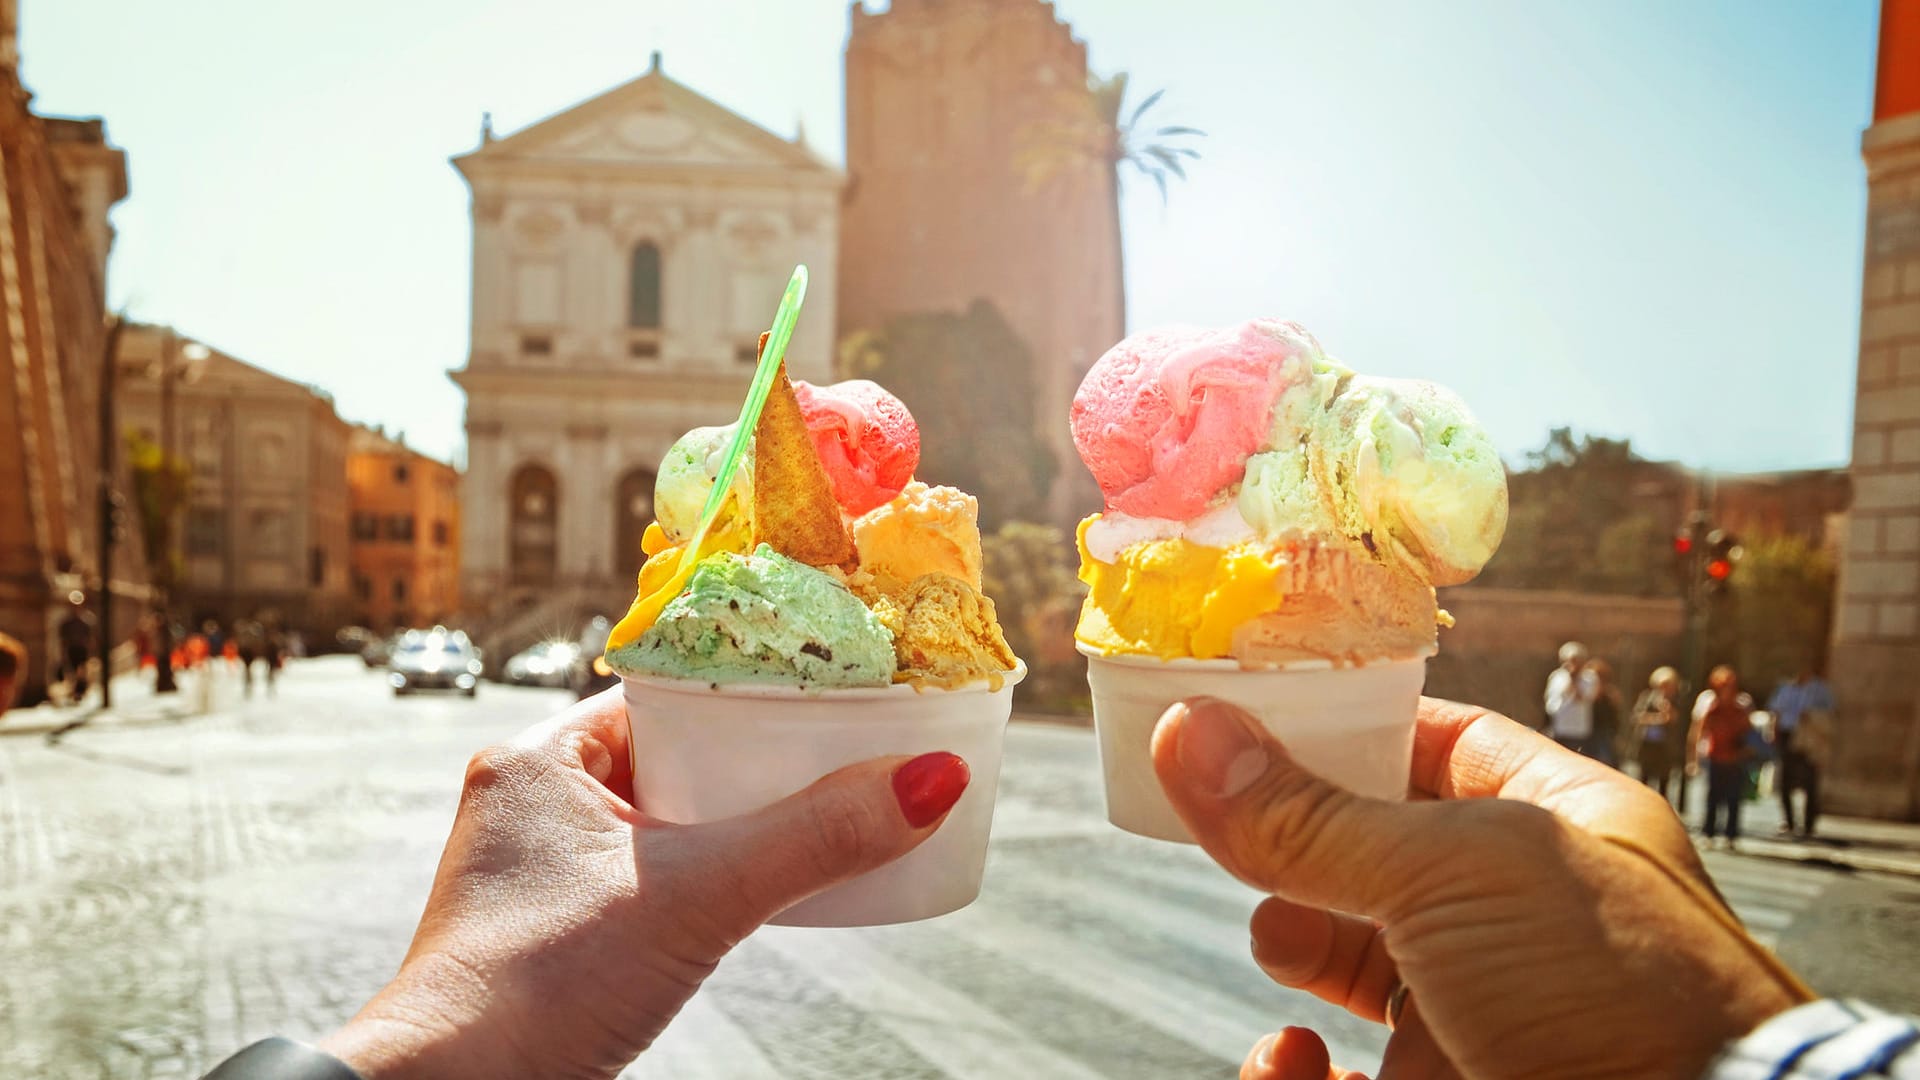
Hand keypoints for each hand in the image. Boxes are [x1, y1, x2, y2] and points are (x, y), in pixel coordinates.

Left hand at [318, 688, 968, 1078]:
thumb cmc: (542, 986)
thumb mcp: (701, 895)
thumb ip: (818, 836)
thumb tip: (934, 778)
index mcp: (541, 758)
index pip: (666, 689)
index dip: (750, 685)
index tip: (826, 685)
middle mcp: (531, 801)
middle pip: (675, 752)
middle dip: (756, 758)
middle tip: (839, 751)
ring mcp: (538, 868)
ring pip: (665, 816)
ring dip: (734, 819)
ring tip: (816, 814)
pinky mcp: (554, 928)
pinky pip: (651, 872)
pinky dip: (707, 872)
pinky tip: (755, 888)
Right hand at [1152, 696, 1807, 1079]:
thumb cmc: (1612, 992)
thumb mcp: (1453, 872)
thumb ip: (1311, 815)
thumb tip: (1186, 731)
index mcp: (1556, 824)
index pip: (1434, 742)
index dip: (1343, 724)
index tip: (1245, 712)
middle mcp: (1517, 915)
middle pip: (1370, 850)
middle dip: (1294, 841)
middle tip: (1229, 828)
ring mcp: (1479, 1012)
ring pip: (1344, 957)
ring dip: (1289, 940)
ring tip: (1279, 939)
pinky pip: (1332, 1074)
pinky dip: (1289, 1068)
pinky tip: (1293, 1059)